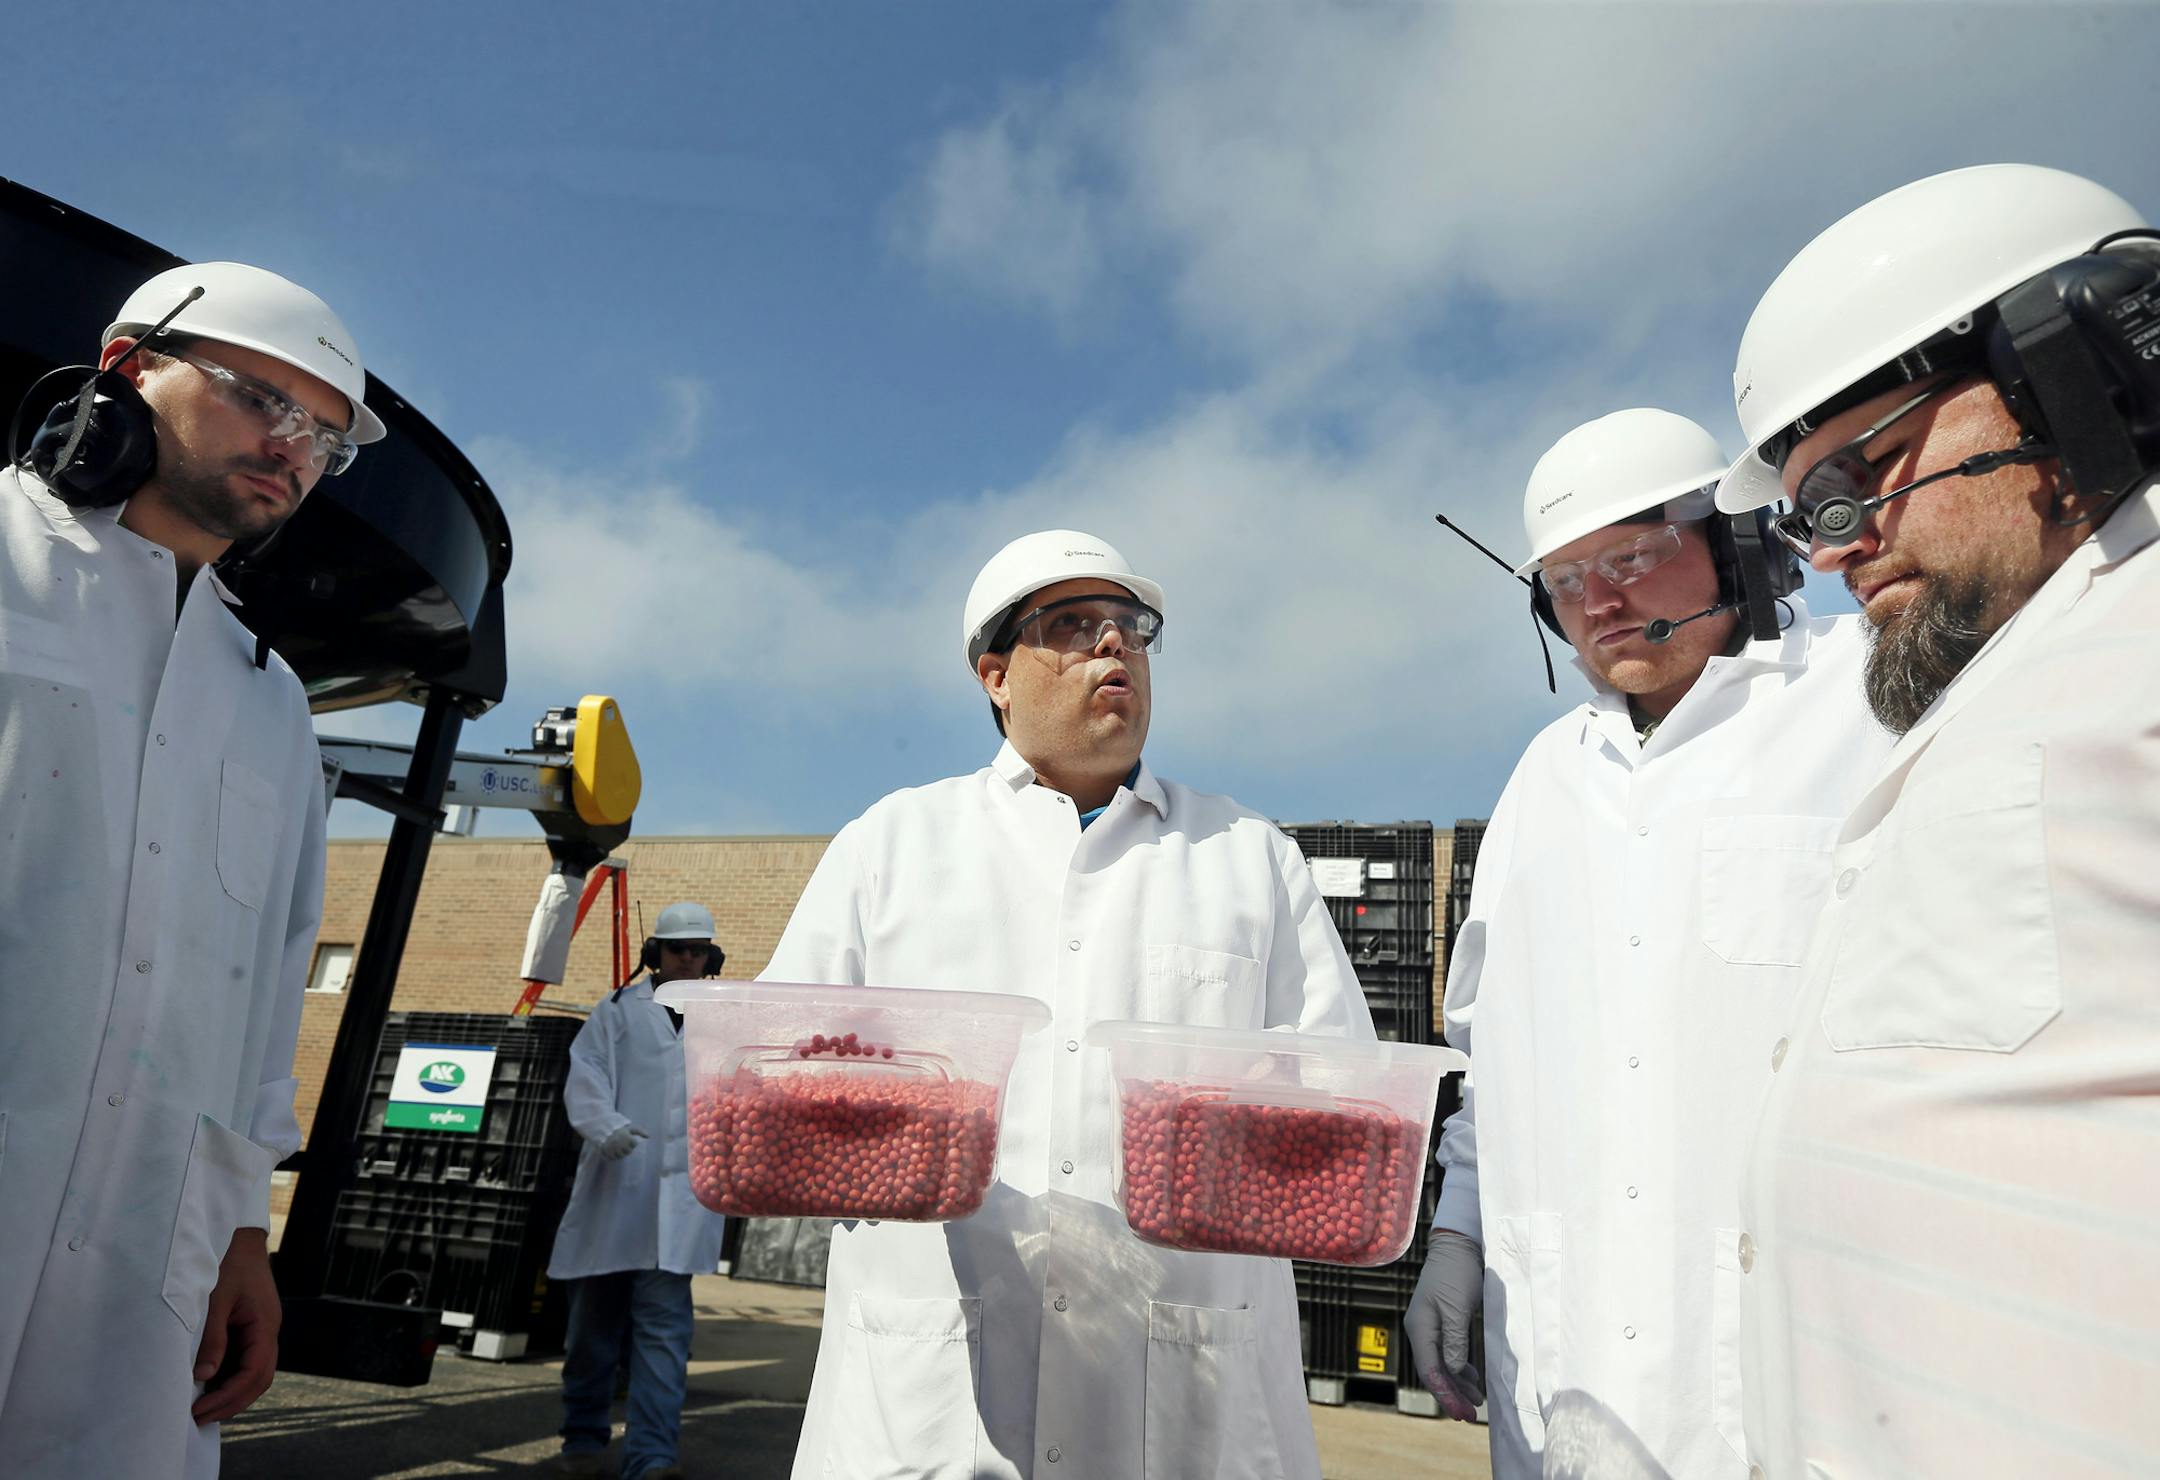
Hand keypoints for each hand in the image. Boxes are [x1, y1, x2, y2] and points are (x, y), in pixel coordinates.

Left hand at [192, 1226, 280, 1424]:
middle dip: (232, 1402)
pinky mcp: (252, 1325)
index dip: (228, 1395)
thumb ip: (212, 1338)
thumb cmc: (226, 1262)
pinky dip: (230, 1378)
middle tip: (199, 1419)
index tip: (199, 1409)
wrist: (237, 1235)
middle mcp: (268, 1329)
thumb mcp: (215, 1299)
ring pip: (255, 1372)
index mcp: (265, 1323)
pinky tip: (209, 1385)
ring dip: (232, 1393)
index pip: (254, 1372)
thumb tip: (203, 1376)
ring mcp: (262, 1327)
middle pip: (260, 1379)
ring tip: (202, 1408)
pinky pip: (247, 1360)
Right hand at [599, 1124, 648, 1160]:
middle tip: (623, 1144)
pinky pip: (612, 1159)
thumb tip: (649, 1136)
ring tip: (618, 1147)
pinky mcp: (606, 1152)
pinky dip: (613, 1156)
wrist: (604, 1129)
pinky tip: (613, 1151)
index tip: (628, 1138)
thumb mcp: (630, 1129)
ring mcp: (612, 1148)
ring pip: (620, 1156)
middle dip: (627, 1149)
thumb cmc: (620, 1130)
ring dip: (620, 1153)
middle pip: (628, 1152)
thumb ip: (640, 1132)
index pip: (634, 1144)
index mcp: (626, 1137)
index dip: (632, 1142)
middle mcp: (619, 1143)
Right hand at [1403, 1228, 1485, 1420]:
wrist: (1459, 1246)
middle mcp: (1421, 1331)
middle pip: (1433, 1372)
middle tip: (1470, 1416)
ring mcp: (1431, 1327)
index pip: (1429, 1370)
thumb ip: (1455, 1342)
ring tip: (1476, 1403)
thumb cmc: (1457, 1273)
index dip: (1445, 1394)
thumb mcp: (1457, 1308)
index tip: (1462, 1413)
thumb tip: (1455, 1373)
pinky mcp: (1443, 1324)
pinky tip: (1472, 1379)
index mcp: (1420, 1328)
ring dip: (1458, 1385)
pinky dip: (1460, 1370)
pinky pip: (1448, 1354)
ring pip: (1442, 1365)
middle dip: (1451, 1396)